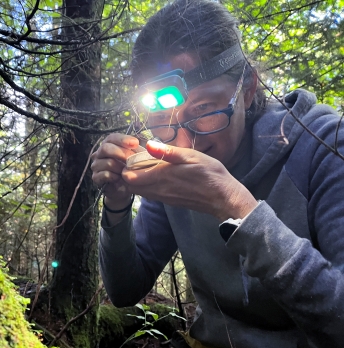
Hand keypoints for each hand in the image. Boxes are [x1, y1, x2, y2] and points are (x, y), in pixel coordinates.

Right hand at [91, 133, 138, 208]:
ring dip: (120, 168)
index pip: (112, 137)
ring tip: (127, 172)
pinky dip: (115, 177)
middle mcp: (99, 153)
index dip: (123, 139)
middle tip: (132, 160)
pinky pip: (105, 175)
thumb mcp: (136, 159)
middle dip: (122, 153)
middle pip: (106, 148)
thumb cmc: (129, 170)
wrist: (123, 188)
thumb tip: (149, 145)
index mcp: (109, 145)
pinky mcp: (95, 177)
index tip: (135, 143)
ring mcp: (96, 165)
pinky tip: (120, 179)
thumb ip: (138, 151)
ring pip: (108, 163)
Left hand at [122, 141, 257, 220]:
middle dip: (129, 173)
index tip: (132, 155)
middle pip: (131, 185)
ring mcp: (164, 197)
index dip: (126, 166)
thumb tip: (148, 145)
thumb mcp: (191, 157)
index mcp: (162, 177)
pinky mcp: (169, 201)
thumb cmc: (210, 174)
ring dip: (138, 179)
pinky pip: (150, 194)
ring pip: (140, 191)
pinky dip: (147, 185)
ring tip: (146, 165)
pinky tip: (157, 174)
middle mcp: (159, 190)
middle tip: (137, 159)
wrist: (224, 198)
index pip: (129, 177)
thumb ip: (168, 152)